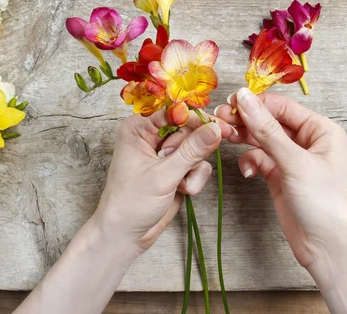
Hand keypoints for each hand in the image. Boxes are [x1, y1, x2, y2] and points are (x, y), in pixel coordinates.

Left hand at [94, 109, 232, 253]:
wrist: (126, 235)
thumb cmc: (131, 203)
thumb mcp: (162, 175)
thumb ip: (191, 151)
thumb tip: (215, 128)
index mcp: (139, 128)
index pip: (174, 111)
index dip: (197, 118)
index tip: (219, 126)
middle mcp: (152, 136)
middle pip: (189, 128)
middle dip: (193, 150)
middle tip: (188, 165)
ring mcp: (166, 153)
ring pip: (197, 147)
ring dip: (194, 168)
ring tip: (179, 183)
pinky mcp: (176, 169)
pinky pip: (198, 164)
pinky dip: (195, 178)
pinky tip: (183, 190)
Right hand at [215, 88, 346, 268]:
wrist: (331, 250)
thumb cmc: (327, 204)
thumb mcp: (295, 162)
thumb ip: (267, 129)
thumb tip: (245, 98)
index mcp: (321, 130)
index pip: (283, 107)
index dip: (256, 103)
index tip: (230, 103)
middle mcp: (308, 142)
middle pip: (271, 122)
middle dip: (246, 120)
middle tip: (220, 120)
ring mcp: (294, 161)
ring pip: (263, 141)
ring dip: (245, 139)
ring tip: (226, 138)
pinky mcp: (281, 179)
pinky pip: (261, 161)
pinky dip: (250, 162)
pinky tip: (247, 171)